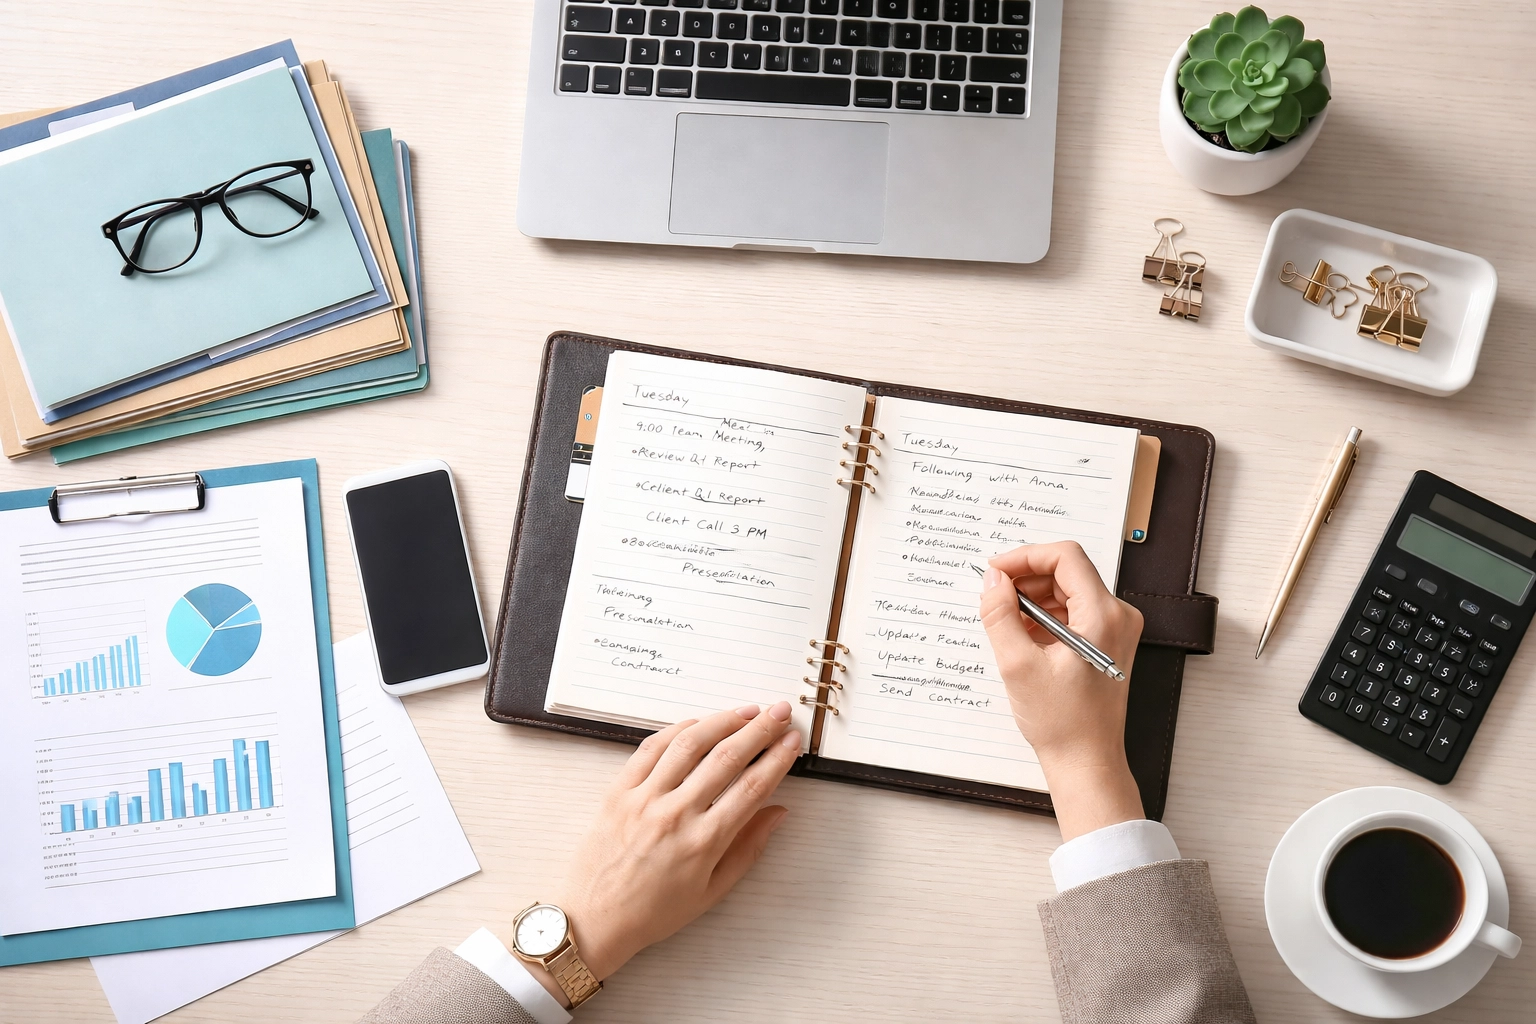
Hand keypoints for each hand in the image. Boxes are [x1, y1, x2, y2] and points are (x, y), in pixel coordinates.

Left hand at [523, 702, 800, 1001]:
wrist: (594, 920)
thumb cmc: (654, 912)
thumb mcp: (712, 891)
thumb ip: (748, 848)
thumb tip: (778, 812)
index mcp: (703, 842)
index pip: (752, 787)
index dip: (777, 759)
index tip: (792, 741)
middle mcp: (675, 814)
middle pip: (726, 757)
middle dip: (759, 729)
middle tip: (779, 712)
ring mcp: (644, 798)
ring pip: (689, 744)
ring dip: (722, 721)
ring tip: (745, 711)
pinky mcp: (619, 790)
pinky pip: (651, 748)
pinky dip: (678, 730)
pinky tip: (698, 723)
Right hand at [979, 542, 1146, 841]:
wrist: (1086, 762)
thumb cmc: (1062, 722)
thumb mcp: (1017, 664)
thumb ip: (1000, 614)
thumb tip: (991, 580)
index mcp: (1104, 615)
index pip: (1065, 557)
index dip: (1025, 557)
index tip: (995, 571)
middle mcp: (1117, 616)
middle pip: (1066, 572)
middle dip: (1026, 579)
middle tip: (994, 596)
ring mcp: (1115, 629)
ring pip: (1068, 590)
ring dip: (1033, 599)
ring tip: (1006, 623)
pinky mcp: (1107, 642)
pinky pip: (1073, 612)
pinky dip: (1045, 616)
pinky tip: (1023, 638)